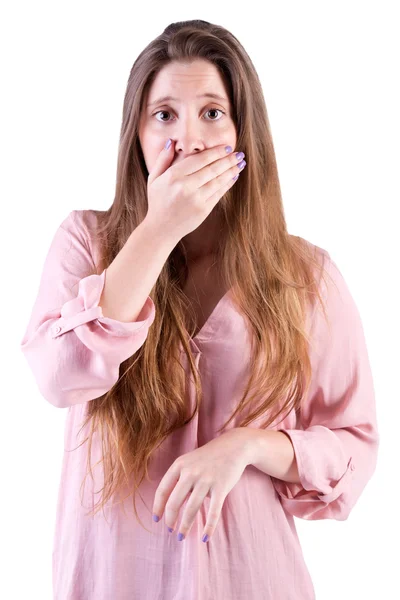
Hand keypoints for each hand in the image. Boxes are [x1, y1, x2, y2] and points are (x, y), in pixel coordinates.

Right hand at [146, 139, 244, 241]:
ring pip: (218, 180)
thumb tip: (171, 141)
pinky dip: (228, 184)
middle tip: (239, 154)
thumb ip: (162, 159)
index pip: (199, 159)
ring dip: (231, 170)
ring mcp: (196, 199)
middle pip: (212, 168)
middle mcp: (185, 186)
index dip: (215, 152)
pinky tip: (234, 176)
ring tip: (240, 163)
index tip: (226, 147)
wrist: (160, 229)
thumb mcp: (154, 178)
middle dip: (228, 160)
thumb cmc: (158, 202)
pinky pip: (218, 193)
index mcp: (173, 176)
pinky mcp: (203, 210)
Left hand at [152, 427, 251, 542]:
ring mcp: (206, 479)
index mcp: (179, 465)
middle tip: (170, 530)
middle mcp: (190, 472)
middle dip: (170, 520)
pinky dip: (209, 527)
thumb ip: (179, 478)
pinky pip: (213, 512)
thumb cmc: (209, 457)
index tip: (157, 520)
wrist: (234, 446)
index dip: (157, 507)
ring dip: (185, 526)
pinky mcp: (221, 487)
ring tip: (181, 536)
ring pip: (191, 509)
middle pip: (174, 502)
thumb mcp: (189, 461)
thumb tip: (171, 506)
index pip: (162, 490)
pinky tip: (205, 537)